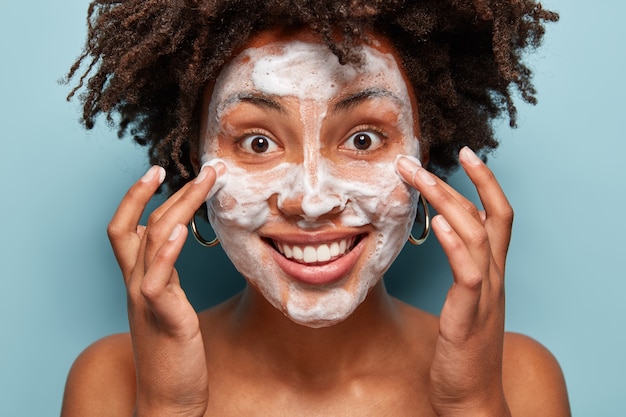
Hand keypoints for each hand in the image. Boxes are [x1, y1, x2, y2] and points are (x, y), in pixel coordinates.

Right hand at [107, 162, 223, 416]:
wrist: (168, 398)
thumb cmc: (172, 353)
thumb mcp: (167, 305)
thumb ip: (166, 275)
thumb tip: (178, 246)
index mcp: (138, 280)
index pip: (125, 228)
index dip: (137, 197)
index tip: (159, 172)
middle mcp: (136, 284)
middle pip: (140, 224)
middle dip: (169, 190)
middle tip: (203, 169)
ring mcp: (145, 299)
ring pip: (152, 240)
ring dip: (179, 206)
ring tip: (204, 182)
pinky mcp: (163, 317)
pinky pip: (157, 278)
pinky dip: (167, 250)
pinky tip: (182, 228)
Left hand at [397, 147, 512, 416]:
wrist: (471, 396)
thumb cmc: (463, 349)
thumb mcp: (466, 300)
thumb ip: (461, 267)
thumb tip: (441, 232)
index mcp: (491, 271)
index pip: (497, 215)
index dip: (486, 182)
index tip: (465, 153)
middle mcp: (494, 276)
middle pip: (484, 215)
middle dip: (453, 181)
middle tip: (416, 160)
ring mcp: (485, 295)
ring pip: (475, 235)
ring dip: (447, 201)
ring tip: (417, 177)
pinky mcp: (470, 315)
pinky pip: (469, 273)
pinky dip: (456, 245)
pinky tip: (439, 224)